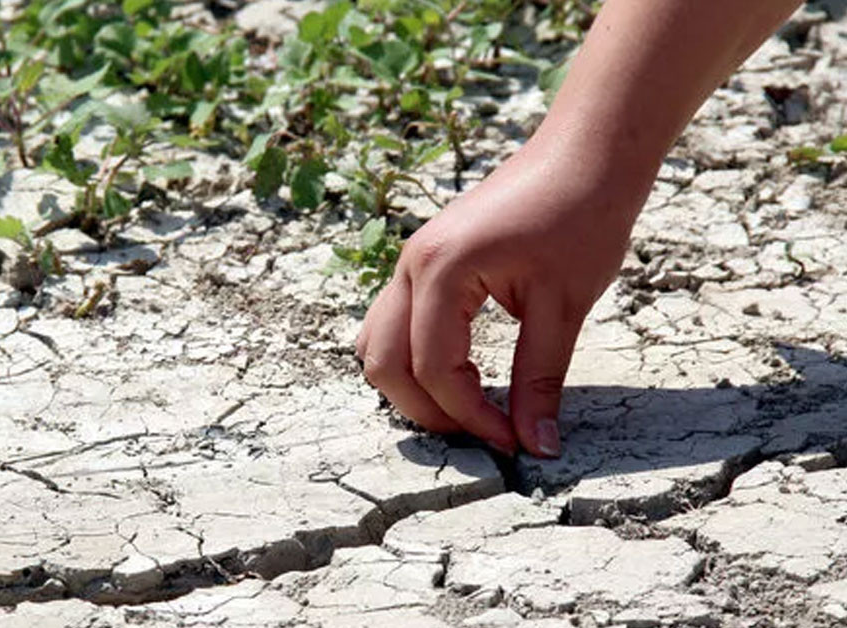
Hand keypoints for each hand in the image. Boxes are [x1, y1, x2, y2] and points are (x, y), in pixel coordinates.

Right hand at [355, 143, 650, 456]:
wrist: (586, 151)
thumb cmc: (582, 214)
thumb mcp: (564, 306)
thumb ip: (540, 379)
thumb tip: (537, 444)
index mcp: (442, 270)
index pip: (434, 367)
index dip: (471, 415)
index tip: (514, 442)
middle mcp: (412, 265)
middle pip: (384, 362)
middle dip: (427, 410)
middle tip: (482, 435)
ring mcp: (411, 261)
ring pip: (377, 342)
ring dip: (410, 384)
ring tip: (464, 407)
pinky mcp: (424, 261)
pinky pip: (393, 320)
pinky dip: (412, 356)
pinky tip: (459, 370)